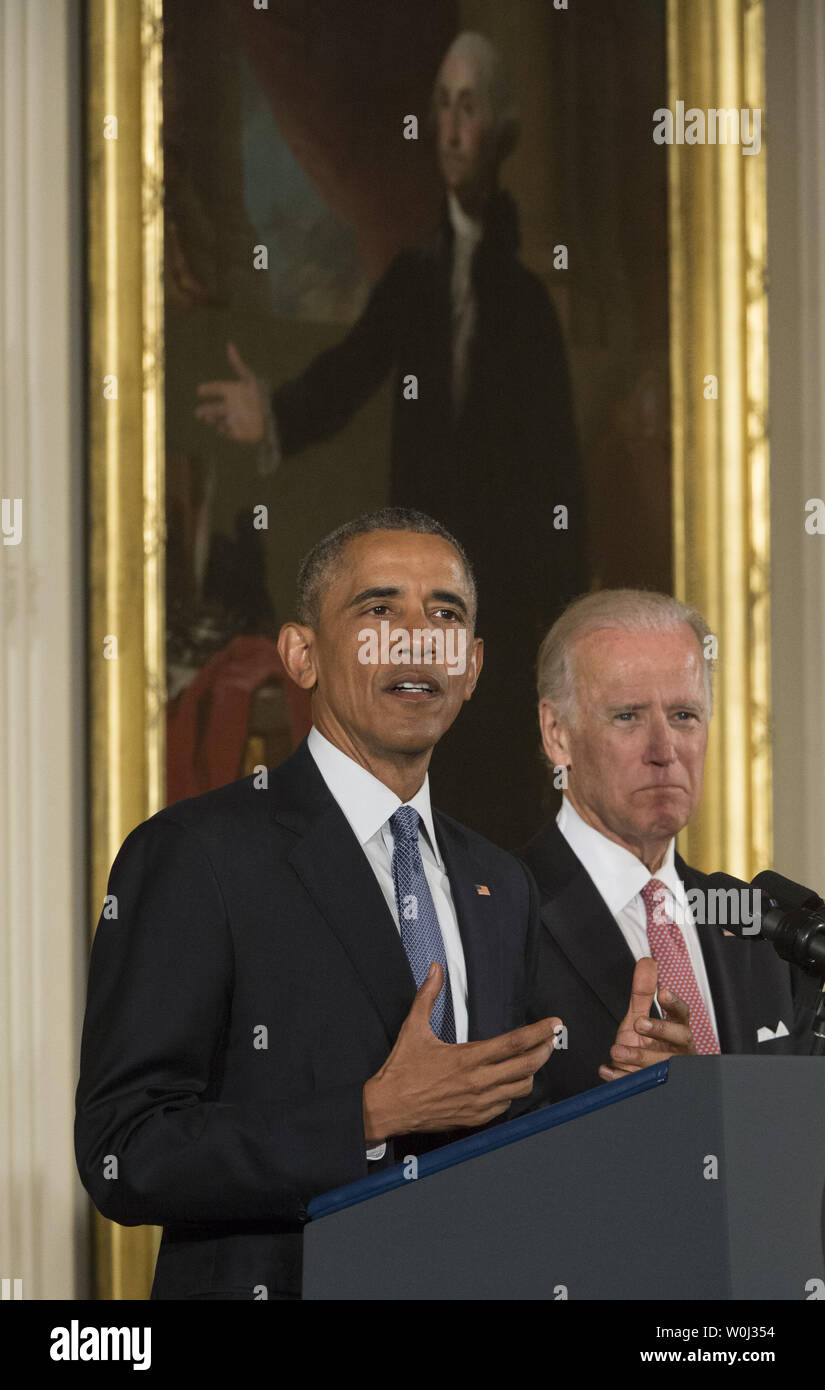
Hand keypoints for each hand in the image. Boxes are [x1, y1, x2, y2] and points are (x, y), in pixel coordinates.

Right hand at [194, 342, 264, 441]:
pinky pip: (226, 431)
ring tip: (208, 418)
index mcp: (232, 391)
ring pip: (217, 419)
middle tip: (198, 412)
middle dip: (205, 410)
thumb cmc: (261, 396)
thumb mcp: (250, 379)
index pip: (217, 388)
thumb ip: (238, 364)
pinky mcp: (237, 432)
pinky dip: (223, 429)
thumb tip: (230, 344)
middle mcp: (230, 405)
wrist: (274, 416)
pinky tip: (223, 426)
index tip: (200, 390)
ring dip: (212, 419)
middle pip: (214, 407)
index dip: (208, 389)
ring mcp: (232, 418)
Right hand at [362, 963, 560, 1142]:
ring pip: (521, 1088)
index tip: (554, 1024)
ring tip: (531, 1059)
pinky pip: (505, 1105)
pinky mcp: (475, 1118)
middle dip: (544, 1051)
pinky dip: (511, 1091)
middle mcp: (478, 1082)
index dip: (539, 1032)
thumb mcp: (413, 1028)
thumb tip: (435, 970)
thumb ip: (427, 996)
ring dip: (530, 1072)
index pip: (514, 1043)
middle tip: (551, 1039)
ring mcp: (479, 1103)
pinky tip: (508, 1081)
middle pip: (527, 1067)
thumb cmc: (401, 1071)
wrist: (387, 1108)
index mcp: (468, 1058)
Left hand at [598, 956, 695, 1082]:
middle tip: (639, 1022)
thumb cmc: (647, 1045)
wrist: (639, 1077)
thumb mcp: (641, 1017)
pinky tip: (608, 1070)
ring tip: (616, 1050)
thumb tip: (647, 963)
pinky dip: (621, 1077)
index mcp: (676, 1030)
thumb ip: (643, 993)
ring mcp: (668, 1071)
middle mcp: (677, 1050)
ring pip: (661, 1064)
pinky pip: (640, 1084)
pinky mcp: (654, 1088)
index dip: (674, 1004)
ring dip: (638, 1056)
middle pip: (680, 1038)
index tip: (663, 993)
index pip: (682, 1014)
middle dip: (661, 1030)